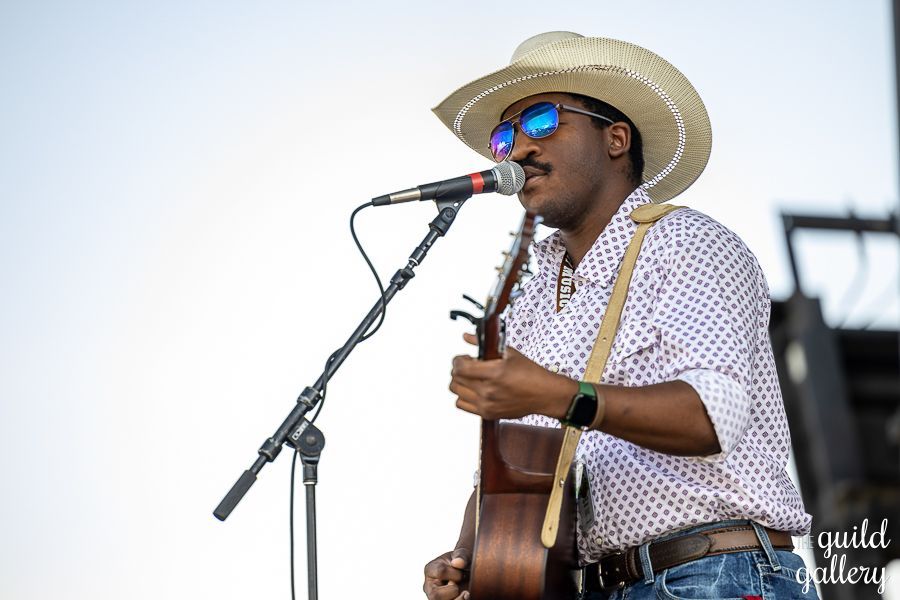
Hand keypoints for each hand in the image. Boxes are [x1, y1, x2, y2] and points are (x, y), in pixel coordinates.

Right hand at [423, 548, 470, 599]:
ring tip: (466, 593)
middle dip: (454, 590)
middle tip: (461, 584)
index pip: (440, 572)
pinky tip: (466, 597)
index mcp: (430, 569)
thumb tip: (458, 563)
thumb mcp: (462, 553)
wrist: (466, 570)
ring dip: (458, 599)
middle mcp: (429, 586)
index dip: (455, 573)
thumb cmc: (461, 561)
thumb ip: (461, 555)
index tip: (462, 572)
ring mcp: (435, 598)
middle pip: (435, 595)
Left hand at [449, 333, 576, 419]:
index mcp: (494, 373)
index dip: (458, 360)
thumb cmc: (530, 373)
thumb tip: (466, 336)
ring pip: (456, 392)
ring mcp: (486, 404)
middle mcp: (488, 391)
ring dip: (460, 382)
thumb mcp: (508, 352)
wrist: (543, 394)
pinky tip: (473, 390)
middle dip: (458, 369)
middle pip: (455, 379)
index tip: (463, 357)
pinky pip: (462, 405)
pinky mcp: (487, 413)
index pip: (460, 368)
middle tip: (468, 365)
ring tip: (470, 378)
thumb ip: (483, 344)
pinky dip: (463, 396)